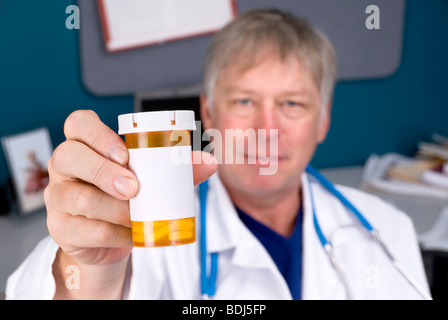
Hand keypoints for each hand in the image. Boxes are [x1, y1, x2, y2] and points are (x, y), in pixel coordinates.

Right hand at [44, 110, 216, 297]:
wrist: (113, 236)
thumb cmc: (129, 195)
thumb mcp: (150, 177)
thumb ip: (177, 167)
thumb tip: (209, 162)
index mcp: (84, 143)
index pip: (78, 123)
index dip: (97, 134)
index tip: (125, 153)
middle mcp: (64, 165)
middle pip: (68, 156)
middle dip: (103, 172)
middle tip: (133, 188)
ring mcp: (56, 197)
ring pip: (79, 198)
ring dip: (115, 209)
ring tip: (137, 215)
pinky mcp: (60, 227)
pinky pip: (85, 230)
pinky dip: (114, 234)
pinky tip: (130, 233)